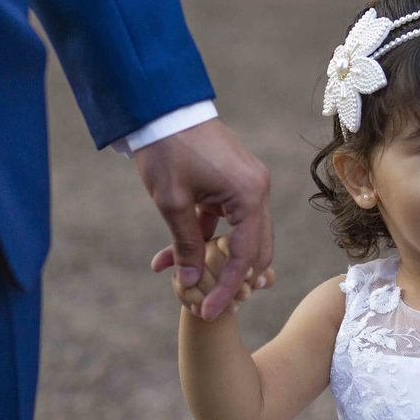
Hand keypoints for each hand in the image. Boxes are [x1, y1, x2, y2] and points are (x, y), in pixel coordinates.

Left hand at [135, 118, 271, 320]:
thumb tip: (189, 282)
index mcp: (249, 195)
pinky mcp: (234, 182)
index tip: (210, 311)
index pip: (246, 255)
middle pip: (256, 249)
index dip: (228, 287)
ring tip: (191, 285)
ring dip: (216, 260)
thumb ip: (185, 244)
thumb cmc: (168, 150)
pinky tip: (175, 256)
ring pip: (242, 237)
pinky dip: (206, 238)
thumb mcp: (172, 202)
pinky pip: (227, 220)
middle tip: (212, 305)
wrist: (162, 108)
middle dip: (233, 279)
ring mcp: (248, 185)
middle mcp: (257, 191)